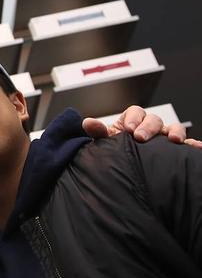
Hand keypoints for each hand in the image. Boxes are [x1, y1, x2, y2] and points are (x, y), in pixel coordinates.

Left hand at [82, 105, 201, 147]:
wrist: (125, 166)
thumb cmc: (115, 150)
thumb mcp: (106, 142)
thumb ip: (98, 132)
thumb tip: (87, 122)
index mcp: (132, 121)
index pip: (136, 111)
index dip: (133, 118)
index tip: (128, 130)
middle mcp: (150, 127)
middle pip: (154, 119)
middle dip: (149, 127)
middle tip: (141, 138)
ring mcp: (164, 138)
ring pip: (174, 128)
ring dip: (175, 132)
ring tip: (175, 141)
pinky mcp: (174, 150)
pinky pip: (188, 144)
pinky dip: (193, 144)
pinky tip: (198, 147)